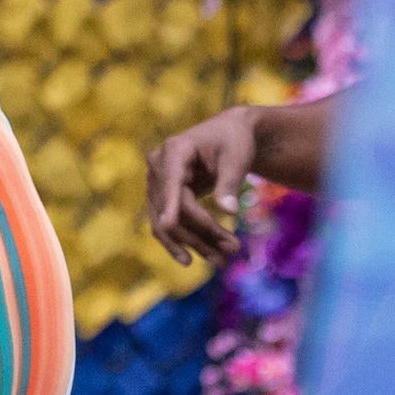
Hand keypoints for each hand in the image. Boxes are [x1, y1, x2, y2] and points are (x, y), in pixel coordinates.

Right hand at [146, 107, 266, 262]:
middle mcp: (158, 166)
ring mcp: (157, 183)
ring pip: (168, 223)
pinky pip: (168, 224)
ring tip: (222, 261)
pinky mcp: (162, 196)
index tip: (169, 224)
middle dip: (201, 233)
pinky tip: (196, 258)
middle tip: (233, 250)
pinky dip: (184, 241)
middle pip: (174, 207)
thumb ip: (230, 182)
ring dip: (194, 243)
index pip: (172, 181)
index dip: (170, 203)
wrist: (229, 134)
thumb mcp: (237, 158)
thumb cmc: (234, 141)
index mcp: (175, 149)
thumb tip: (229, 211)